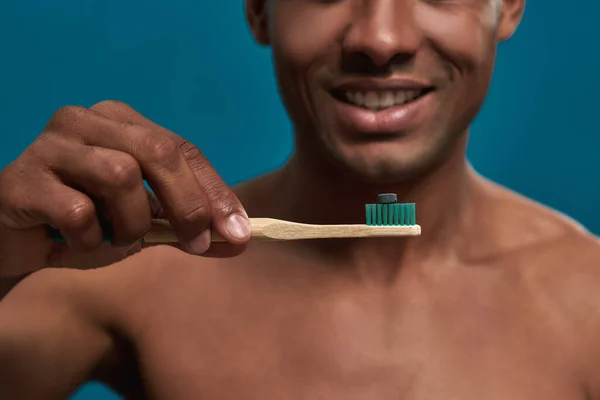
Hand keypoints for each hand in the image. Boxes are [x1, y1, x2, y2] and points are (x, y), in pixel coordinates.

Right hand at [0, 100, 249, 276]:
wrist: (16, 240)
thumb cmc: (87, 225)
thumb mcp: (147, 224)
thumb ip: (189, 229)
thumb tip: (239, 241)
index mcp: (121, 122)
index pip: (182, 149)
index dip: (215, 191)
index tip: (239, 232)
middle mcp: (87, 120)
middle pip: (158, 152)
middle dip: (188, 204)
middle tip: (197, 244)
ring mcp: (51, 144)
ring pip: (121, 176)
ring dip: (129, 223)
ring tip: (115, 239)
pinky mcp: (21, 177)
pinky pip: (77, 211)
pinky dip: (89, 239)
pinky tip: (76, 242)